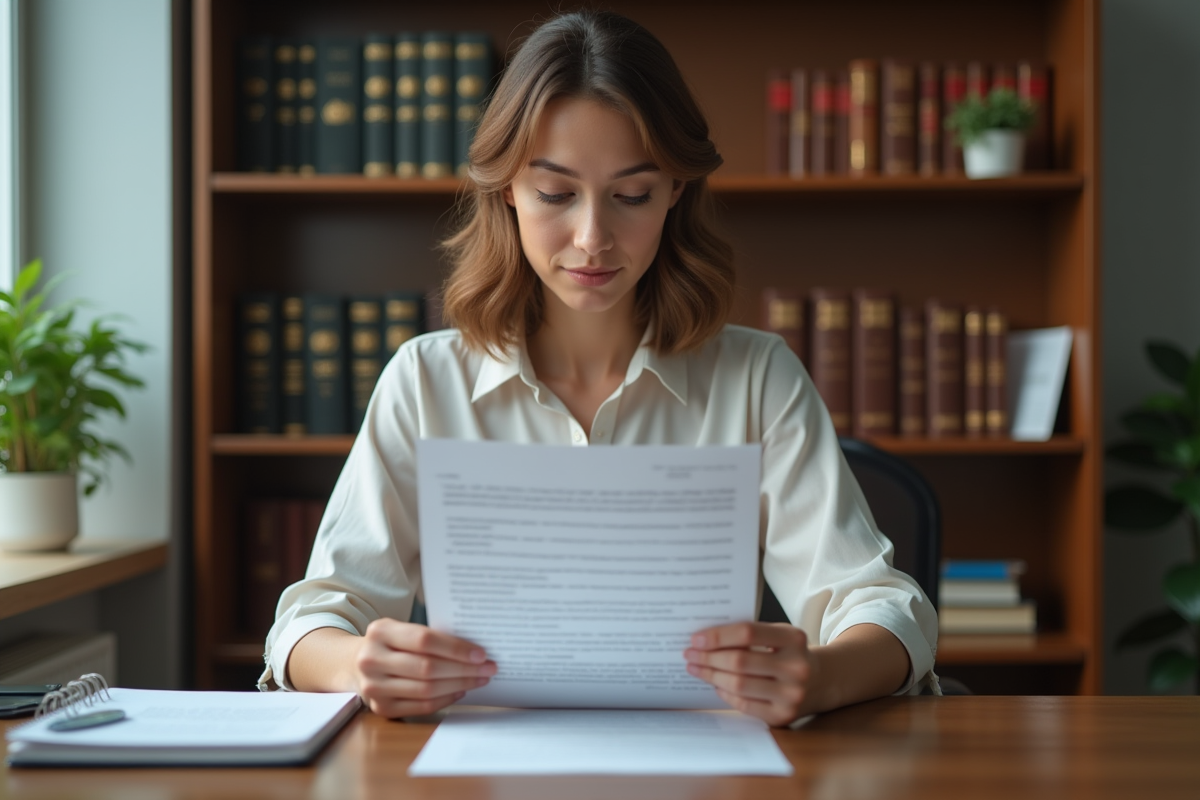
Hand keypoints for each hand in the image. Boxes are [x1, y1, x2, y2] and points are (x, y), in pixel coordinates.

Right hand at [354, 618, 496, 717]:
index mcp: (380, 631)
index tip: (481, 653)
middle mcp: (372, 659)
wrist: (353, 663)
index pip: (425, 640)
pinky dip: (445, 699)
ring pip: (427, 689)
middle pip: (428, 668)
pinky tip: (460, 690)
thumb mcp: (400, 629)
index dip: (456, 648)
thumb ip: (429, 636)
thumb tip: (473, 649)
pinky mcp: (381, 708)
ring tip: (479, 679)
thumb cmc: (389, 643)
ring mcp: (374, 687)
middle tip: (489, 668)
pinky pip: (421, 706)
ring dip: (459, 685)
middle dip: (464, 669)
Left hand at [684, 622, 817, 726]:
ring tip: (696, 669)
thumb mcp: (780, 636)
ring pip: (738, 685)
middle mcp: (797, 667)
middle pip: (739, 661)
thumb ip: (750, 635)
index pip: (748, 633)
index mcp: (794, 639)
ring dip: (711, 676)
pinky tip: (716, 685)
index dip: (718, 636)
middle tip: (689, 655)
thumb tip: (705, 640)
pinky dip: (725, 693)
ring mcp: (791, 695)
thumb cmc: (790, 654)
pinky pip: (744, 704)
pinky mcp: (783, 716)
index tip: (696, 639)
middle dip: (708, 658)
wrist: (823, 681)